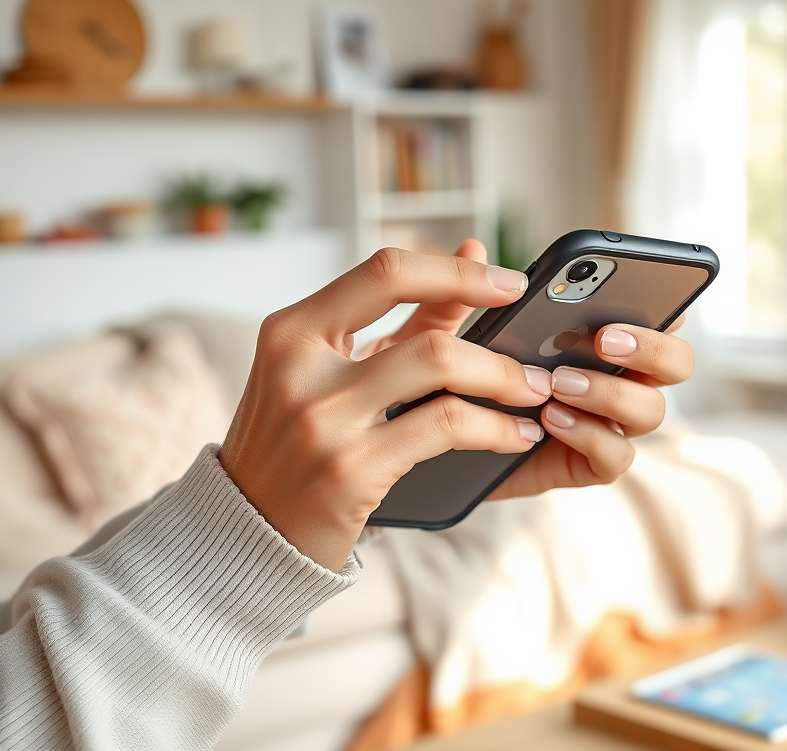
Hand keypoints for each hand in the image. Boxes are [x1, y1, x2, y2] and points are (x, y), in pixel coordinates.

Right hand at [219, 246, 545, 570]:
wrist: (246, 529)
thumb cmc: (296, 443)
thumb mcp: (335, 372)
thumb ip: (406, 320)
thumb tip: (473, 256)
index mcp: (292, 329)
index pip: (386, 272)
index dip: (458, 273)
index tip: (510, 282)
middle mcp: (300, 366)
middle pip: (427, 331)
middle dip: (498, 347)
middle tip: (539, 365)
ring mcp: (324, 420)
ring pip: (441, 372)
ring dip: (505, 384)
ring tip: (535, 397)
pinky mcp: (350, 470)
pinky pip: (444, 429)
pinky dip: (494, 429)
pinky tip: (514, 436)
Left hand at [361, 240, 694, 502]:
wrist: (437, 449)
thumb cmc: (459, 383)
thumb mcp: (452, 336)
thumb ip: (463, 294)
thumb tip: (473, 246)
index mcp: (603, 340)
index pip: (658, 318)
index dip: (669, 305)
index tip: (651, 294)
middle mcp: (620, 379)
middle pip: (676, 365)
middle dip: (652, 348)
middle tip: (604, 338)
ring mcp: (609, 424)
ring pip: (651, 410)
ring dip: (610, 393)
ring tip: (559, 383)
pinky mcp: (588, 465)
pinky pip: (616, 457)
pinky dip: (590, 436)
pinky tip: (552, 420)